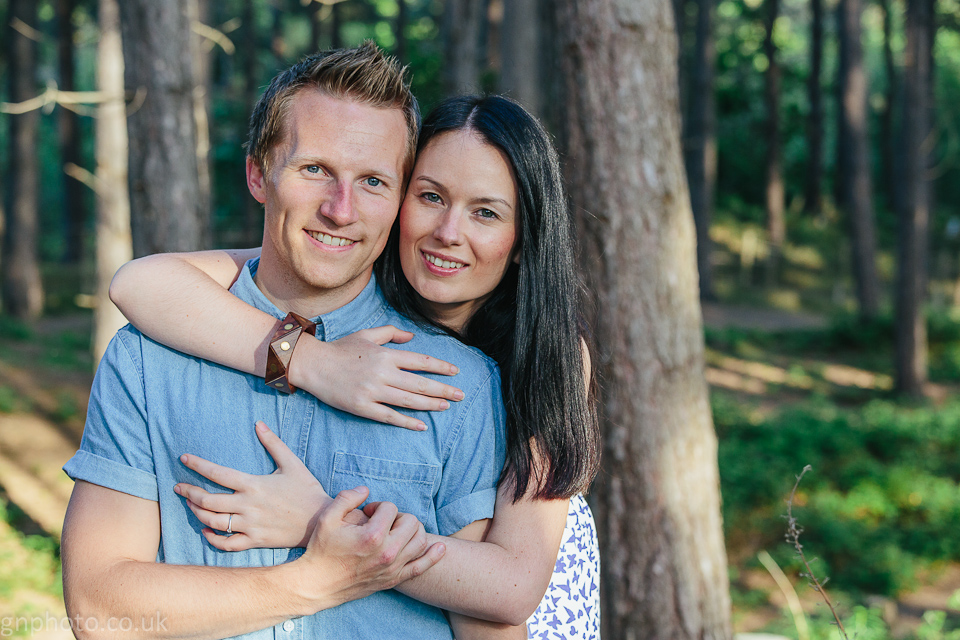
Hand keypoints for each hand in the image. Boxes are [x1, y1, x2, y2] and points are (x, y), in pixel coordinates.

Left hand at [174, 421, 330, 549]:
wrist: (321, 520)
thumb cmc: (307, 490)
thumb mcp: (292, 463)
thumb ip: (273, 443)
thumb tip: (259, 423)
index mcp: (254, 484)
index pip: (218, 473)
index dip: (198, 464)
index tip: (184, 458)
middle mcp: (248, 506)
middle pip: (208, 500)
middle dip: (189, 492)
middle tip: (178, 487)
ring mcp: (250, 525)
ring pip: (213, 522)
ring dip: (196, 513)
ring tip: (190, 504)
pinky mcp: (255, 540)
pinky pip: (227, 543)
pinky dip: (212, 539)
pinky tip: (205, 531)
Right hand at [289, 325, 464, 430]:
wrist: (312, 364)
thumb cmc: (341, 349)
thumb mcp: (367, 334)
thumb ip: (391, 333)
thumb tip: (413, 337)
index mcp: (385, 355)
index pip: (420, 362)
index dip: (440, 367)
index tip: (455, 372)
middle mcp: (382, 373)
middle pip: (419, 384)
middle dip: (443, 390)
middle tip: (460, 395)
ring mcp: (372, 391)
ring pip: (408, 401)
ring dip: (430, 405)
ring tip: (446, 407)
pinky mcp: (362, 407)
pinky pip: (389, 416)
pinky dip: (407, 422)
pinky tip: (421, 425)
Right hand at [298, 486, 446, 608]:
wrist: (317, 584)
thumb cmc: (321, 550)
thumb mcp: (328, 518)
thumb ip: (348, 497)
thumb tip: (366, 489)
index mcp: (372, 536)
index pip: (390, 508)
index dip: (378, 506)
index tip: (367, 512)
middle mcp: (387, 553)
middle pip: (411, 521)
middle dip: (398, 516)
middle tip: (382, 521)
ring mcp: (392, 568)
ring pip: (420, 540)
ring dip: (413, 530)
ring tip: (397, 530)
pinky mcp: (393, 579)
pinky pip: (421, 567)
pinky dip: (433, 556)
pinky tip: (440, 547)